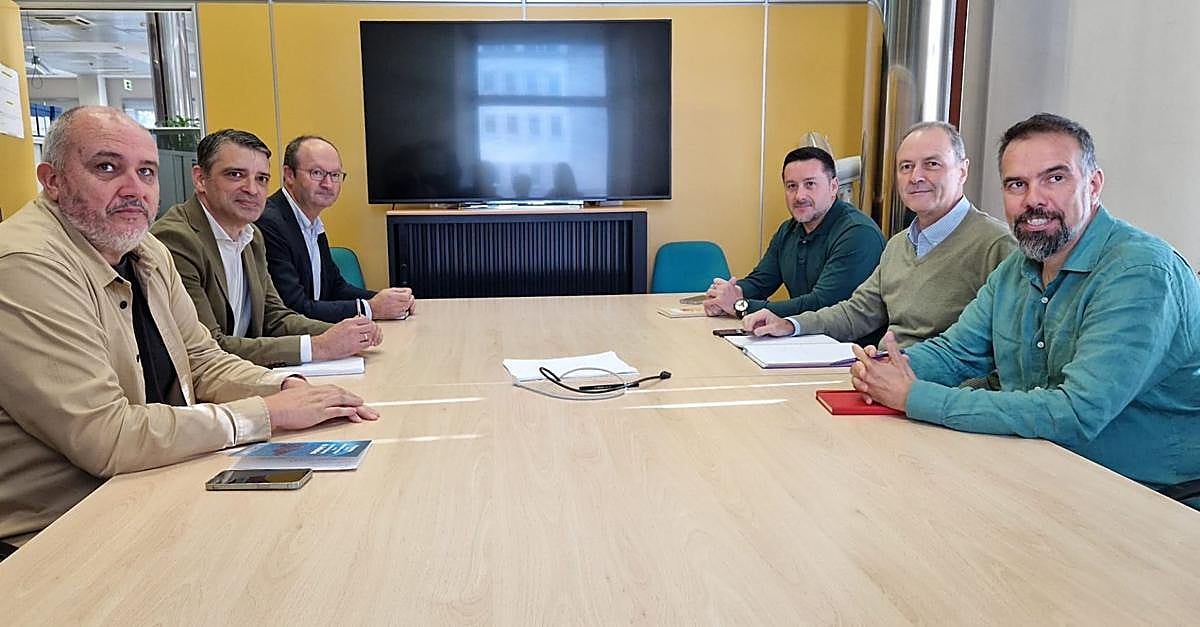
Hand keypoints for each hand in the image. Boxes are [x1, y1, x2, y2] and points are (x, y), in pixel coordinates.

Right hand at [264, 382, 379, 430]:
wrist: (272, 408)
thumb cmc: (280, 403)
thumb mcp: (294, 394)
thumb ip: (302, 392)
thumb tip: (304, 393)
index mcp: (315, 389)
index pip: (336, 391)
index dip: (348, 396)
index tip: (357, 400)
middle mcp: (320, 394)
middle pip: (344, 395)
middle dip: (359, 402)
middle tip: (371, 410)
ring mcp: (320, 403)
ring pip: (344, 402)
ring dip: (358, 407)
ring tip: (368, 413)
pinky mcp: (318, 412)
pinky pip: (336, 411)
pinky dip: (347, 412)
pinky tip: (355, 414)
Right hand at [312, 316, 382, 360]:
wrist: (323, 346)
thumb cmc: (330, 337)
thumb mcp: (340, 325)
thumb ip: (351, 322)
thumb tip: (359, 319)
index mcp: (349, 322)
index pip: (366, 319)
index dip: (369, 323)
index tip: (369, 326)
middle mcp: (353, 329)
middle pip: (371, 326)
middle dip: (373, 330)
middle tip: (371, 334)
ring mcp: (354, 338)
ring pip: (370, 335)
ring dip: (371, 338)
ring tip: (368, 339)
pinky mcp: (355, 347)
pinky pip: (367, 344)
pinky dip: (367, 344)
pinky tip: (364, 344)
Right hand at [368, 287, 414, 318]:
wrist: (374, 309)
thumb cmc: (379, 300)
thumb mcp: (389, 290)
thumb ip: (400, 290)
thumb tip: (407, 291)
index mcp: (399, 296)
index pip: (409, 293)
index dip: (406, 292)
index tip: (404, 293)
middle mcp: (401, 304)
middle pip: (411, 300)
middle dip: (408, 298)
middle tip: (402, 298)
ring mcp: (401, 311)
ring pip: (410, 307)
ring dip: (407, 305)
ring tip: (400, 303)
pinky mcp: (399, 316)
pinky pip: (406, 312)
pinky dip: (404, 311)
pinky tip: (399, 308)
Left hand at [702, 276, 741, 315]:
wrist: (741, 307)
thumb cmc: (739, 299)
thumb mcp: (738, 289)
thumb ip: (733, 283)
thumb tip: (733, 278)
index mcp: (728, 284)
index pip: (716, 280)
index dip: (715, 284)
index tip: (716, 287)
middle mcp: (724, 287)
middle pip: (712, 286)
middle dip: (712, 290)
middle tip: (712, 294)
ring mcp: (721, 294)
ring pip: (709, 291)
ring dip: (709, 295)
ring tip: (710, 298)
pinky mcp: (718, 301)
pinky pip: (708, 301)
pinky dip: (706, 303)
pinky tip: (707, 303)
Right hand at [743, 309, 792, 335]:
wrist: (785, 327)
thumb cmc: (781, 326)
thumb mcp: (773, 329)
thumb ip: (763, 330)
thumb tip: (755, 332)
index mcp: (763, 313)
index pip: (752, 317)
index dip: (749, 324)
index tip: (749, 330)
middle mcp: (760, 314)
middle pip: (747, 318)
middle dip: (746, 325)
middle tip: (749, 332)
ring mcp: (758, 318)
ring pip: (747, 320)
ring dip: (747, 326)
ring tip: (751, 332)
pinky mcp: (757, 322)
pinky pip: (749, 324)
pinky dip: (749, 328)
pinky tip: (752, 331)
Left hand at [849, 332, 914, 410]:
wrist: (909, 397)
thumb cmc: (905, 381)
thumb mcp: (899, 360)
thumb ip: (891, 347)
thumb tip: (889, 335)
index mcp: (873, 366)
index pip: (860, 354)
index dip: (857, 349)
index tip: (856, 347)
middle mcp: (868, 376)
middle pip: (854, 367)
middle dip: (857, 363)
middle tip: (861, 362)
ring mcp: (868, 386)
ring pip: (854, 380)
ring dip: (857, 376)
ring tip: (862, 374)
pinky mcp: (871, 396)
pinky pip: (860, 392)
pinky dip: (861, 389)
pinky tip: (866, 387)